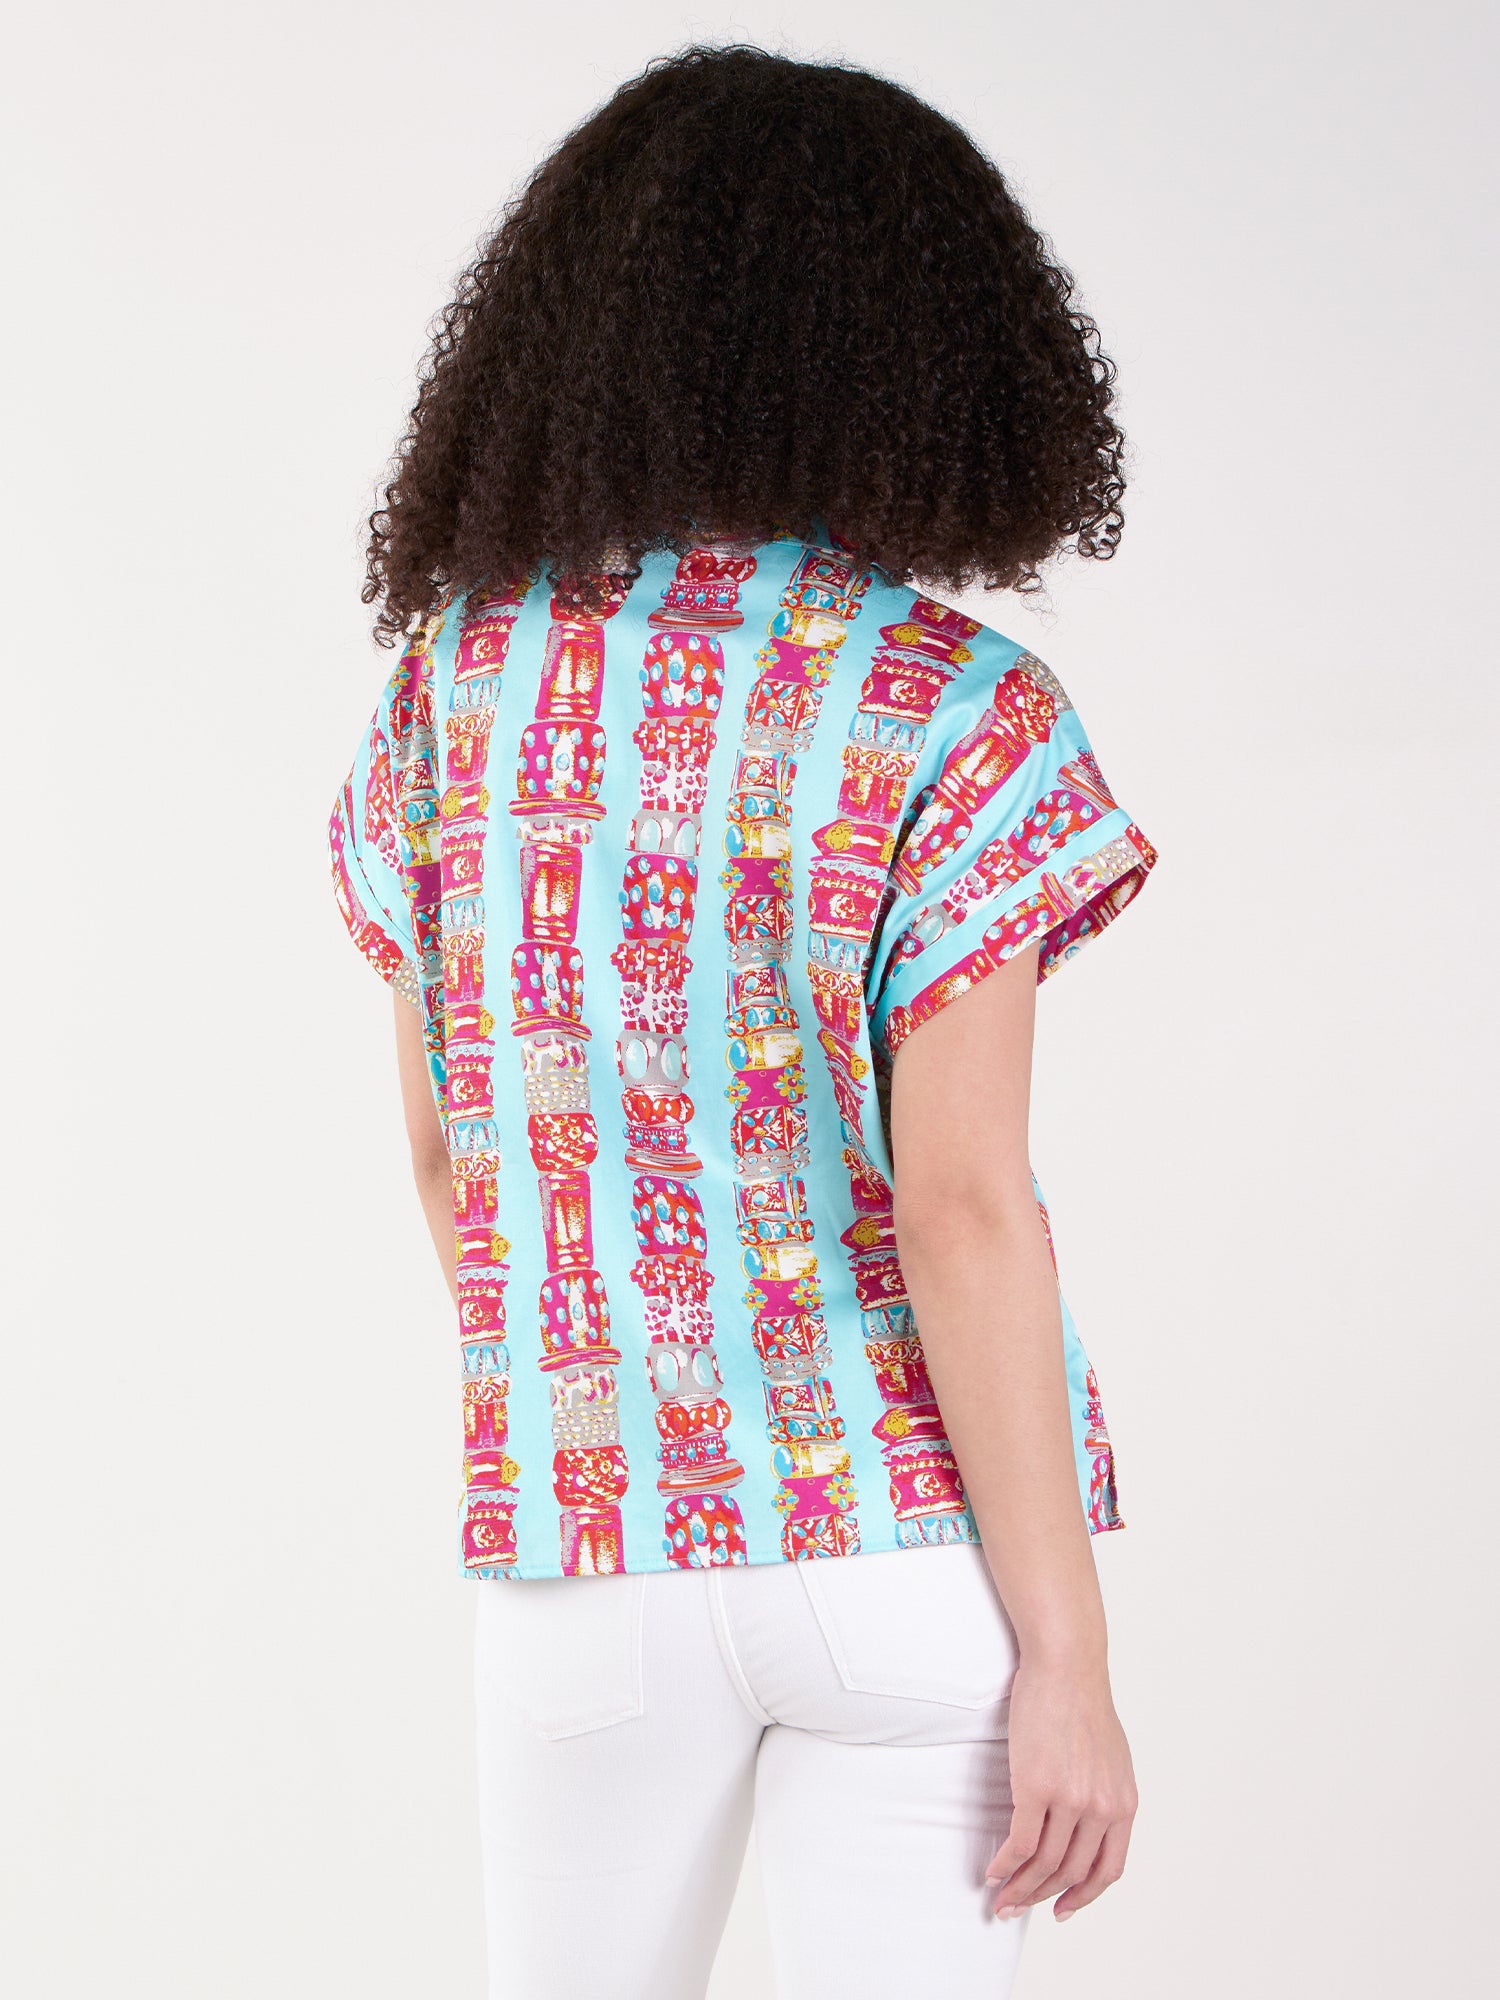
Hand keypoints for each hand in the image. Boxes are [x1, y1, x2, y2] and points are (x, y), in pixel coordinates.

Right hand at [985, 1655, 1137, 1922]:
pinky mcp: (1037, 1787)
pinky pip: (1020, 1843)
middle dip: (1041, 1897)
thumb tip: (1087, 1821)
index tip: (1062, 1907)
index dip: (1083, 1895)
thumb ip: (1104, 1793)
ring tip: (1000, 1898)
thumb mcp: (1109, 1757)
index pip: (1107, 1870)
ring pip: (1044, 1864)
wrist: (1066, 1664)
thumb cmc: (1081, 1700)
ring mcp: (1070, 1800)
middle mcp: (1102, 1809)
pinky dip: (1005, 1864)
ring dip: (1019, 1888)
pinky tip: (993, 1871)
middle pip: (1071, 1872)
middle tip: (1017, 1908)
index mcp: (1122, 1804)